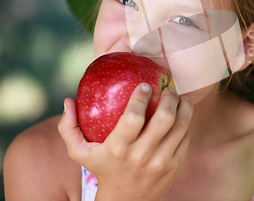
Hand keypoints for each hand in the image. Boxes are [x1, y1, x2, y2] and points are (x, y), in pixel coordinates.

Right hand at [58, 85, 192, 200]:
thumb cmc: (103, 169)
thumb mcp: (80, 153)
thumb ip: (69, 128)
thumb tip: (67, 100)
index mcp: (118, 148)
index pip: (133, 117)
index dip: (141, 97)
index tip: (144, 85)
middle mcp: (141, 155)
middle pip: (163, 118)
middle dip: (168, 97)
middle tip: (167, 89)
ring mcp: (161, 161)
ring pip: (180, 126)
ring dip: (183, 106)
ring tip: (179, 97)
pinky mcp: (175, 165)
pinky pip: (185, 137)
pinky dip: (186, 122)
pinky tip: (183, 112)